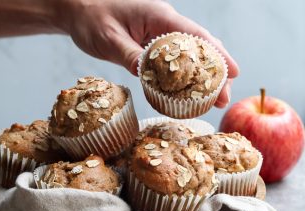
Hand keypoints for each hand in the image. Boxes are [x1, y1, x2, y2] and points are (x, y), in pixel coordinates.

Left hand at [61, 0, 238, 107]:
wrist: (78, 9)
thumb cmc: (91, 18)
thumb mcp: (109, 39)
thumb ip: (131, 56)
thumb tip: (151, 78)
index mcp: (158, 16)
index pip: (196, 36)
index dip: (218, 55)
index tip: (234, 72)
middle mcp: (163, 24)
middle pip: (199, 47)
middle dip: (215, 73)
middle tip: (224, 98)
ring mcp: (158, 34)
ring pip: (188, 56)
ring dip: (202, 77)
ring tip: (212, 100)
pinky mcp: (150, 43)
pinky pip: (173, 61)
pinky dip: (183, 76)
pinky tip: (189, 91)